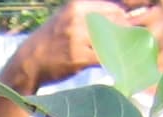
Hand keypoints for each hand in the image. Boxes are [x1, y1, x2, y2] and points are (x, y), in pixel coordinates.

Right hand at [4, 0, 152, 90]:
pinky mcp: (78, 57)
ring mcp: (78, 38)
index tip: (131, 26)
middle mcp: (78, 19)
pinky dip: (112, 60)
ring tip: (127, 52)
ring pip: (111, 40)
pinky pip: (103, 57)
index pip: (113, 8)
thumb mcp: (65, 17)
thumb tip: (116, 13)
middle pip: (115, 22)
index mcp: (77, 6)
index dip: (126, 18)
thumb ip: (87, 13)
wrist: (29, 62)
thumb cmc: (50, 40)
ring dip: (122, 47)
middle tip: (133, 41)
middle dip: (126, 32)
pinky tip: (116, 63)